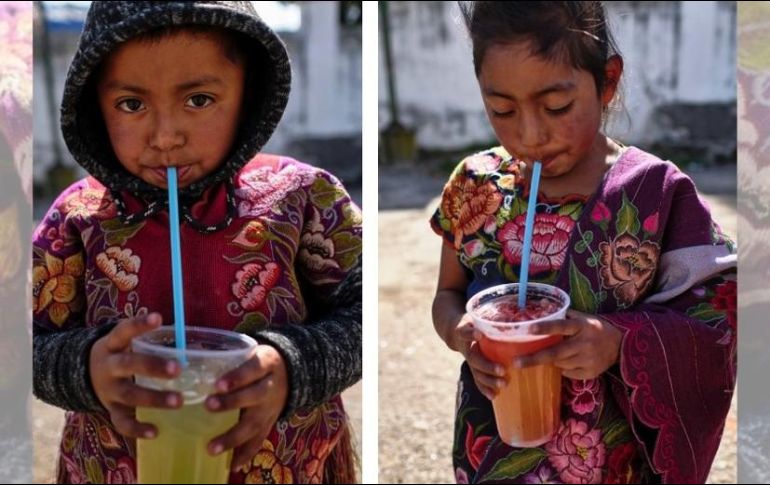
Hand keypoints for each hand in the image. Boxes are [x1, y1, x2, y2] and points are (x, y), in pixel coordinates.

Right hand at [89, 313, 181, 438]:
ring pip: (129, 394)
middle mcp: (108, 366)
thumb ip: (155, 344)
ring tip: (179, 401)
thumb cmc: (121, 354)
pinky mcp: (110, 409)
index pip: (124, 330)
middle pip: (128, 364)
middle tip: (178, 368)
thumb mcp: (128, 343)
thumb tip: (196, 347)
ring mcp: (108, 390)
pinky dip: (138, 428)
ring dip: (154, 398)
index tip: (158, 317)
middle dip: (152, 367)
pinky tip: (156, 431)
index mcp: (113, 344)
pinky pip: (122, 421)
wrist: (83, 374)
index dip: (139, 324)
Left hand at [205, 344, 287, 470]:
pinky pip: (259, 440)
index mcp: (266, 363)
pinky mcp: (270, 423)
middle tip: (208, 405)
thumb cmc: (257, 361)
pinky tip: (231, 465)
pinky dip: (246, 454)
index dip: (237, 377)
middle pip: (255, 395)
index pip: (253, 368)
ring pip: (255, 423)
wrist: (290, 371)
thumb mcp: (248, 350)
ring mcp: (271, 408)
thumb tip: (186, 351)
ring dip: (234, 437)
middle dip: (232, 402)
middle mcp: (271, 386)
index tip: (217, 383)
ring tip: (211, 447)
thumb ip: (223, 355)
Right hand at [452, 314, 506, 401]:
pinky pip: (477, 380)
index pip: (465, 331)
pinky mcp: (472, 367)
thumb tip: (520, 314)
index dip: (471, 333)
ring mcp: (469, 359)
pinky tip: (493, 396)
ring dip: (488, 380)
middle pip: (473, 358)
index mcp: (465, 331)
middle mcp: (465, 347)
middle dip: (487, 365)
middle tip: (502, 370)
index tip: (480, 335)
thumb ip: (494, 316)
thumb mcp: (480, 315)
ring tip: (503, 384)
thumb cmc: (476, 321)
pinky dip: (484, 388)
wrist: (456, 332)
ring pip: (476, 372)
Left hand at [514, 309, 622, 378]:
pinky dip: (564, 368)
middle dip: (534, 358)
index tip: (529, 329)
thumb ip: (562, 313)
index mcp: (581, 326)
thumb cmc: (594, 329)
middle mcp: (585, 343)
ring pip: (560, 364)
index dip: (545, 328)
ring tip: (560, 352)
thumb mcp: (582, 317)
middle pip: (556, 353)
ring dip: (553, 360)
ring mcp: (588, 360)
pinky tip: (572, 360)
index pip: (561, 326)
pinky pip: (568, 373)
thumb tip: (540, 303)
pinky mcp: (590, 373)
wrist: (620, 345)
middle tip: (516, 362)